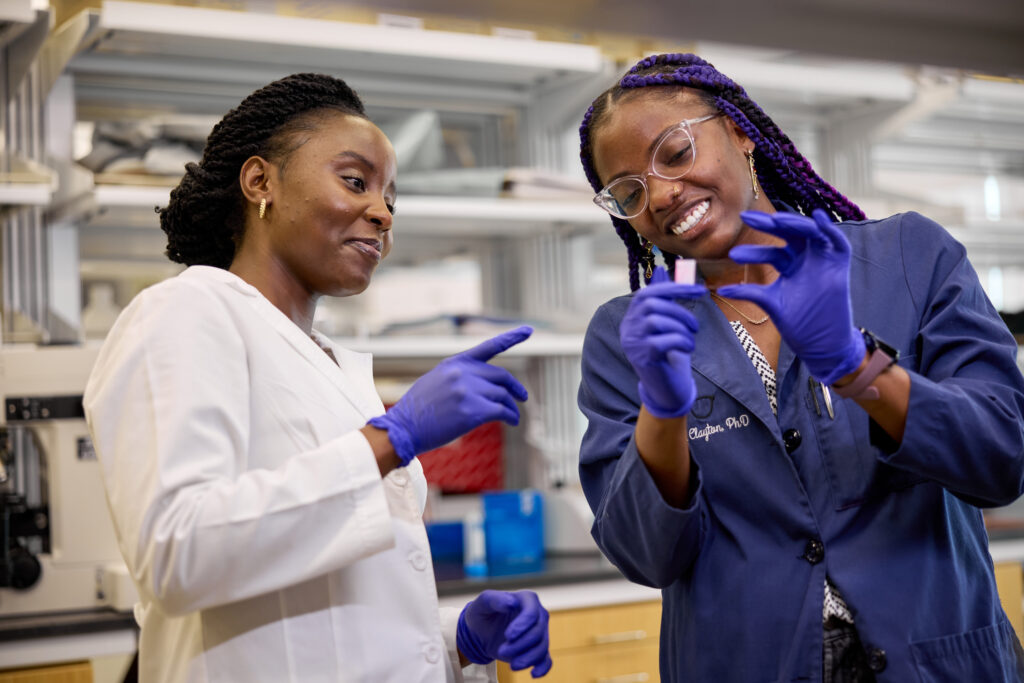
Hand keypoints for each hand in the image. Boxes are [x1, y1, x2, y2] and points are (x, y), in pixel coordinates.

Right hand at [368, 326, 530, 464]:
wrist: (403, 428)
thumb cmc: (417, 410)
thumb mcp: (436, 381)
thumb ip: (460, 378)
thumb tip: (484, 385)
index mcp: (454, 363)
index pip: (489, 346)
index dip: (511, 337)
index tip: (529, 330)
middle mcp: (463, 373)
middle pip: (501, 376)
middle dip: (514, 388)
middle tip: (523, 397)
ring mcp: (468, 391)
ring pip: (502, 395)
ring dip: (512, 406)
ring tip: (515, 416)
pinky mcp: (473, 411)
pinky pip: (501, 411)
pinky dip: (511, 416)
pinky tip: (513, 421)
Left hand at [457, 590, 552, 676]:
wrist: (481, 631)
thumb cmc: (483, 612)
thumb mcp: (483, 602)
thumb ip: (496, 599)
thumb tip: (512, 602)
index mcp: (528, 599)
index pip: (532, 613)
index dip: (522, 626)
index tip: (508, 636)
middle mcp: (538, 615)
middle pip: (537, 633)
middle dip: (519, 645)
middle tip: (501, 651)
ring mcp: (540, 632)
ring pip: (542, 648)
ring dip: (526, 659)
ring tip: (511, 665)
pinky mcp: (537, 649)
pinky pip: (546, 660)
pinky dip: (542, 668)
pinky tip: (533, 674)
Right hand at [620, 266, 706, 417]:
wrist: (666, 390)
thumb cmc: (669, 355)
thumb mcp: (669, 326)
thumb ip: (665, 300)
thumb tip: (662, 269)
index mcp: (633, 317)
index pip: (648, 293)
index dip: (674, 288)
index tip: (699, 290)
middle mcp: (628, 328)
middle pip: (652, 305)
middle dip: (680, 311)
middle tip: (695, 326)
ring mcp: (632, 343)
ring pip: (657, 321)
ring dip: (682, 328)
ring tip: (690, 339)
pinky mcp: (642, 357)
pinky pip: (663, 340)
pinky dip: (681, 341)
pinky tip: (688, 349)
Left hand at [719, 209, 864, 384]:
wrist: (823, 343)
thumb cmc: (799, 324)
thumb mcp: (770, 303)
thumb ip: (748, 292)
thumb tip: (719, 290)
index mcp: (788, 266)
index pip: (770, 251)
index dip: (753, 250)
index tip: (732, 254)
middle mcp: (804, 259)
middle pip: (787, 234)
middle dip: (768, 224)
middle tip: (746, 218)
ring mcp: (822, 260)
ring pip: (809, 232)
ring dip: (794, 223)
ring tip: (776, 219)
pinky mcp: (840, 265)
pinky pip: (838, 242)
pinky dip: (830, 229)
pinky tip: (819, 217)